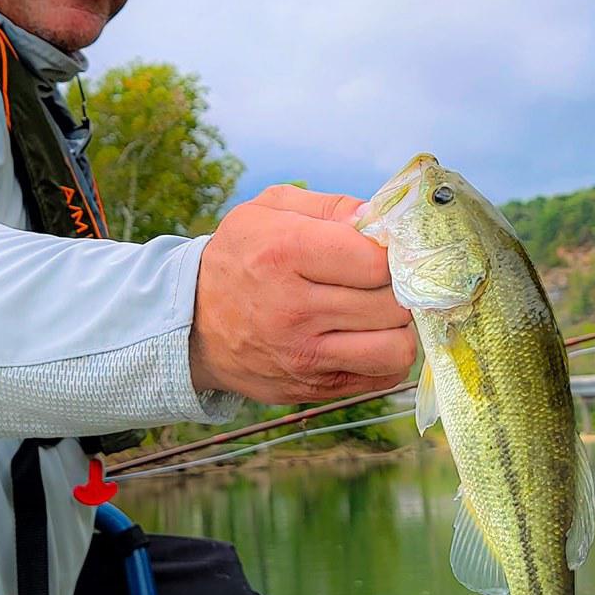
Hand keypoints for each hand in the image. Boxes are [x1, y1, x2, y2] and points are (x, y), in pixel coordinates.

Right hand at [189, 185, 415, 401]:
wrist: (193, 324)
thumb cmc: (241, 257)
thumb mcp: (270, 210)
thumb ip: (332, 206)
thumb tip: (383, 221)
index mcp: (284, 253)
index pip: (376, 260)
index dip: (393, 253)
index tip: (385, 252)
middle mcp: (294, 309)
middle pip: (392, 304)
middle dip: (400, 289)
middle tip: (388, 281)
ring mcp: (304, 356)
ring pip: (396, 348)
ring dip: (401, 328)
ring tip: (384, 312)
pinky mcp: (313, 387)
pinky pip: (382, 377)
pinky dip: (387, 356)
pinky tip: (368, 336)